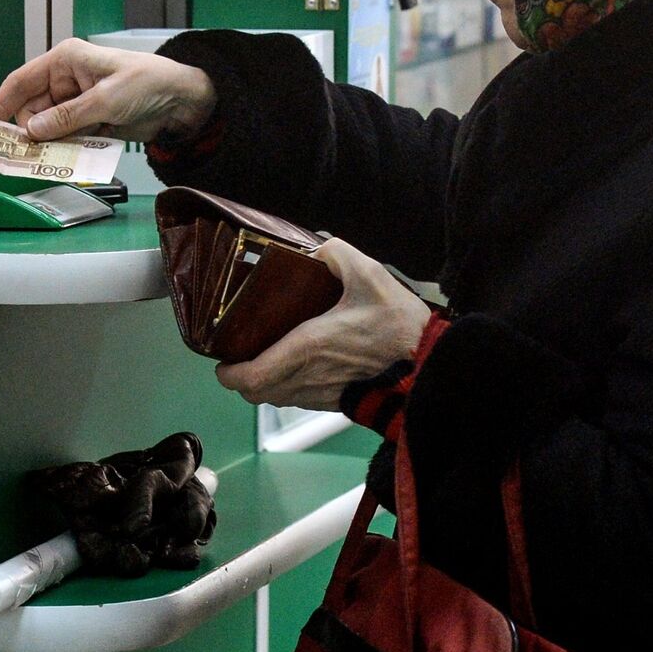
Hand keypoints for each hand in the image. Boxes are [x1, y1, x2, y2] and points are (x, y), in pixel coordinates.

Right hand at [0, 37, 216, 141]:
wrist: (183, 100)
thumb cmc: (149, 81)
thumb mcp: (106, 99)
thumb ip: (68, 117)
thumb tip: (33, 130)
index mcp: (66, 61)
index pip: (21, 81)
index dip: (0, 103)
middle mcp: (66, 81)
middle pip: (31, 111)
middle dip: (27, 133)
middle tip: (21, 157)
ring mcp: (77, 103)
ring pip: (48, 128)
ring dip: (47, 145)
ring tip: (46, 162)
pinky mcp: (89, 122)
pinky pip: (67, 138)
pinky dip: (65, 150)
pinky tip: (65, 160)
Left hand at [214, 239, 431, 410]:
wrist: (430, 366)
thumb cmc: (399, 325)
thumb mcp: (369, 275)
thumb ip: (336, 254)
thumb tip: (317, 249)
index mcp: (308, 347)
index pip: (251, 377)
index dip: (228, 374)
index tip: (222, 360)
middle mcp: (308, 377)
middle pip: (256, 393)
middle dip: (240, 378)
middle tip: (239, 354)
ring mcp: (321, 394)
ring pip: (275, 400)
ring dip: (263, 384)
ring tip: (263, 358)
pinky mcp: (336, 402)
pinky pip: (298, 400)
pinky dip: (286, 388)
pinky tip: (296, 365)